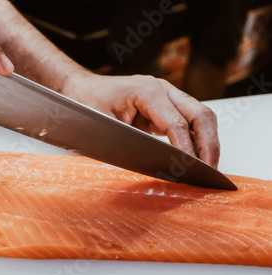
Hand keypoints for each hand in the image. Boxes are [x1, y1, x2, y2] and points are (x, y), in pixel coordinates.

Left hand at [61, 73, 219, 167]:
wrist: (80, 89)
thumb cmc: (85, 103)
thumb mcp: (101, 125)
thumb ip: (126, 142)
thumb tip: (151, 163)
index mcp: (147, 91)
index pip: (176, 122)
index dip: (185, 148)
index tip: (189, 169)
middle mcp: (162, 89)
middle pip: (200, 115)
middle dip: (208, 145)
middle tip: (208, 171)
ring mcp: (166, 96)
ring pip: (200, 117)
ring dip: (207, 142)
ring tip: (207, 168)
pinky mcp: (166, 107)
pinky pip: (190, 122)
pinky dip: (197, 139)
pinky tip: (196, 158)